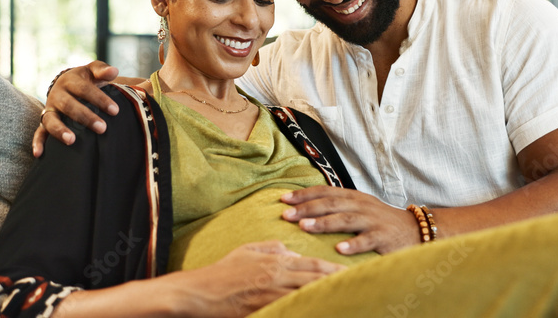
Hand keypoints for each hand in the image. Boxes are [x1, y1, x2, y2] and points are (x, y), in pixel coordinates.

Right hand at [33, 61, 119, 156]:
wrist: (67, 84)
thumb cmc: (86, 79)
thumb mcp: (93, 71)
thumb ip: (102, 70)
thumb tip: (114, 71)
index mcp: (70, 81)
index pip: (85, 89)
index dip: (100, 99)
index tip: (115, 111)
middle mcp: (57, 94)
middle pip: (69, 105)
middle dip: (85, 117)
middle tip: (102, 128)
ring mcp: (49, 109)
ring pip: (51, 119)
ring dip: (59, 130)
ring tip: (71, 140)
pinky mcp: (44, 121)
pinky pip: (39, 132)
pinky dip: (37, 142)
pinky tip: (39, 154)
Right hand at [160, 240, 344, 316]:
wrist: (199, 292)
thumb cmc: (222, 272)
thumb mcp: (247, 250)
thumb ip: (272, 247)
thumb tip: (292, 251)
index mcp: (276, 261)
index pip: (312, 265)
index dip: (332, 270)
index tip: (349, 273)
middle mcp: (277, 276)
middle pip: (315, 281)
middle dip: (337, 284)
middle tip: (357, 287)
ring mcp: (271, 295)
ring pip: (306, 296)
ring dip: (325, 299)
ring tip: (344, 301)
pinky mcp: (263, 310)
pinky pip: (290, 311)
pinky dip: (305, 311)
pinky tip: (317, 311)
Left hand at [281, 186, 418, 254]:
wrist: (415, 229)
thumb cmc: (381, 220)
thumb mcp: (360, 207)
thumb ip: (338, 205)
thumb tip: (306, 207)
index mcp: (354, 197)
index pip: (325, 191)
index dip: (305, 194)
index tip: (284, 199)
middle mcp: (361, 205)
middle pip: (331, 203)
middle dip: (307, 208)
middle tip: (286, 214)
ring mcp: (373, 221)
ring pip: (345, 219)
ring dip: (324, 223)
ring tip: (305, 227)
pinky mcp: (383, 237)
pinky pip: (366, 240)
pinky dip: (353, 244)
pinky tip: (338, 249)